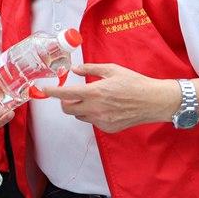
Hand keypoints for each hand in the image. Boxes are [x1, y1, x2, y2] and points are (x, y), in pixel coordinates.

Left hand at [40, 63, 179, 132]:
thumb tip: (75, 69)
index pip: (65, 94)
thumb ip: (90, 69)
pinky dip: (93, 115)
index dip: (51, 92)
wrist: (154, 101)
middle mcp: (96, 109)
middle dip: (65, 102)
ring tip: (94, 99)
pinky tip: (106, 107)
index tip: (43, 90)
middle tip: (70, 95)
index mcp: (95, 92)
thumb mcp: (112, 69)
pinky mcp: (109, 128)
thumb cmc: (135, 83)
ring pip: (80, 116)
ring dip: (80, 108)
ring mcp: (102, 120)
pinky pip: (93, 122)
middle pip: (67, 109)